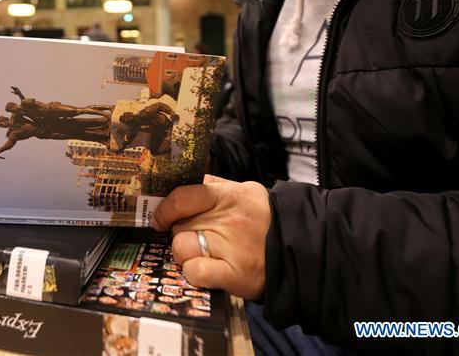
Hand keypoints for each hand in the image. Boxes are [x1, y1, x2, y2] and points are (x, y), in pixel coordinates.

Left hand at [151, 174, 270, 299]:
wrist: (299, 247)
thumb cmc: (265, 219)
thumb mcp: (244, 191)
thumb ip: (213, 186)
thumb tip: (182, 183)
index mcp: (229, 197)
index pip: (183, 197)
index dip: (166, 208)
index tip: (160, 217)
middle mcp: (229, 221)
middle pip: (178, 225)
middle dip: (179, 231)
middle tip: (194, 236)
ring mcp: (231, 248)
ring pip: (181, 247)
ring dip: (184, 252)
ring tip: (201, 252)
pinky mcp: (235, 275)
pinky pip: (195, 271)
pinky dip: (193, 272)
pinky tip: (204, 269)